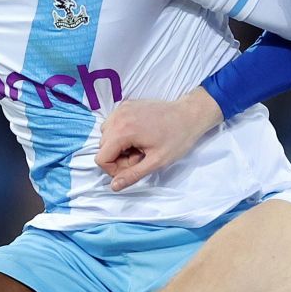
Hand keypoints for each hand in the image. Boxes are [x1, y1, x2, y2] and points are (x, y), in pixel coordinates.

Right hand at [95, 90, 223, 191]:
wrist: (189, 115)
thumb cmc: (177, 138)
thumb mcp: (156, 161)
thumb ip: (133, 174)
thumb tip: (114, 186)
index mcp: (123, 131)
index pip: (101, 158)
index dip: (114, 169)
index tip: (134, 166)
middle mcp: (118, 117)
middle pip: (103, 147)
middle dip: (118, 157)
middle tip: (141, 156)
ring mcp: (121, 109)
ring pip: (106, 136)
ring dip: (119, 145)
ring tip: (140, 146)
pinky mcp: (126, 105)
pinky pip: (113, 124)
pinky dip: (121, 133)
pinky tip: (138, 135)